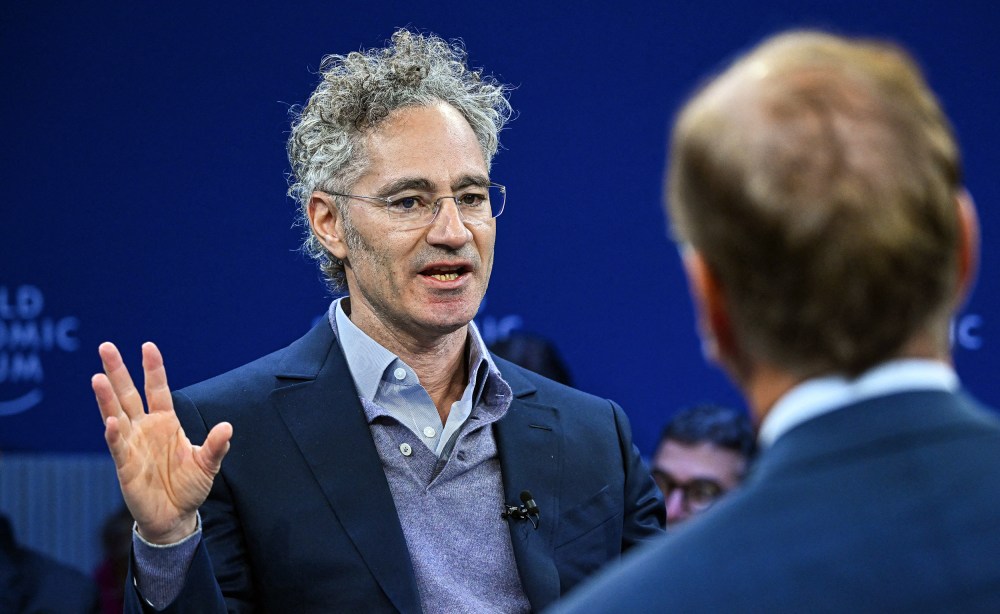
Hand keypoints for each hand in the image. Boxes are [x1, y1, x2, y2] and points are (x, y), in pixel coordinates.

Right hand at [92, 342, 231, 543]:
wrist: (175, 517)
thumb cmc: (189, 487)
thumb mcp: (207, 464)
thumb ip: (216, 446)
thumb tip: (228, 427)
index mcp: (166, 422)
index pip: (157, 389)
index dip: (153, 369)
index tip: (148, 346)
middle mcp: (145, 428)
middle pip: (129, 394)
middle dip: (118, 371)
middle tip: (106, 347)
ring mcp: (133, 445)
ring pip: (116, 415)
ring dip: (107, 398)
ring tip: (98, 377)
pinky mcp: (125, 465)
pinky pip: (118, 446)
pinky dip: (113, 434)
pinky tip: (110, 421)